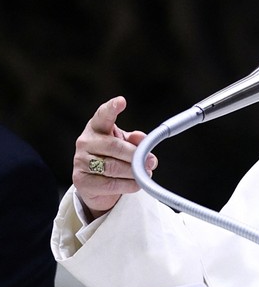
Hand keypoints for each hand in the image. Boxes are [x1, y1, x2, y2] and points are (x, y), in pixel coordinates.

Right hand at [72, 96, 156, 218]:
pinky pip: (110, 184)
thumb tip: (144, 140)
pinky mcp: (80, 180)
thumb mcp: (125, 144)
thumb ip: (135, 140)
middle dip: (136, 155)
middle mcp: (85, 142)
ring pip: (113, 167)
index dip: (111, 108)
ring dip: (133, 172)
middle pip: (114, 147)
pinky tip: (136, 184)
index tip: (121, 101)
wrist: (96, 184)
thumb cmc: (112, 157)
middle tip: (151, 161)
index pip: (102, 115)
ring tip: (145, 174)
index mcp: (96, 128)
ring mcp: (80, 161)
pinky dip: (128, 185)